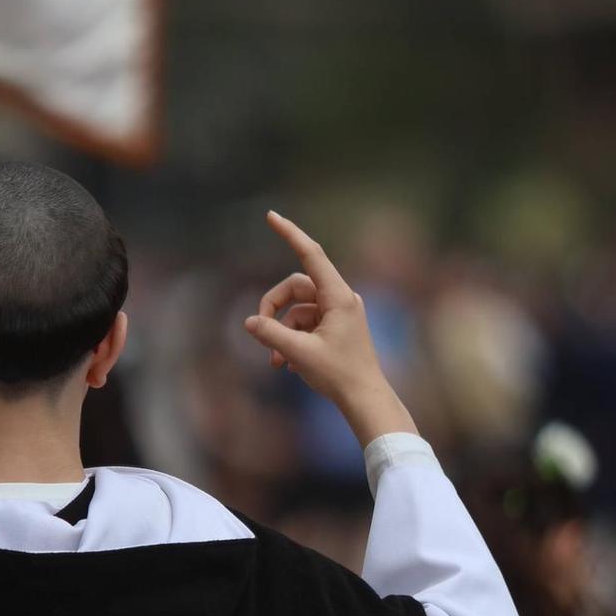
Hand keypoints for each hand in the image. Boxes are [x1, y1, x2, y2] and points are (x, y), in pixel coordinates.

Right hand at [244, 211, 419, 448]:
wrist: (365, 399)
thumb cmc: (339, 375)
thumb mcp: (299, 353)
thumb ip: (271, 334)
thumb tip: (250, 322)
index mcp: (338, 297)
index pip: (311, 255)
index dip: (290, 233)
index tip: (271, 216)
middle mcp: (340, 299)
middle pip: (295, 288)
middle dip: (274, 308)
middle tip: (260, 332)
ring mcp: (339, 313)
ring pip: (298, 309)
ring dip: (281, 331)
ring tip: (276, 361)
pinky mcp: (335, 328)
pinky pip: (306, 324)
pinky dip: (292, 339)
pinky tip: (286, 364)